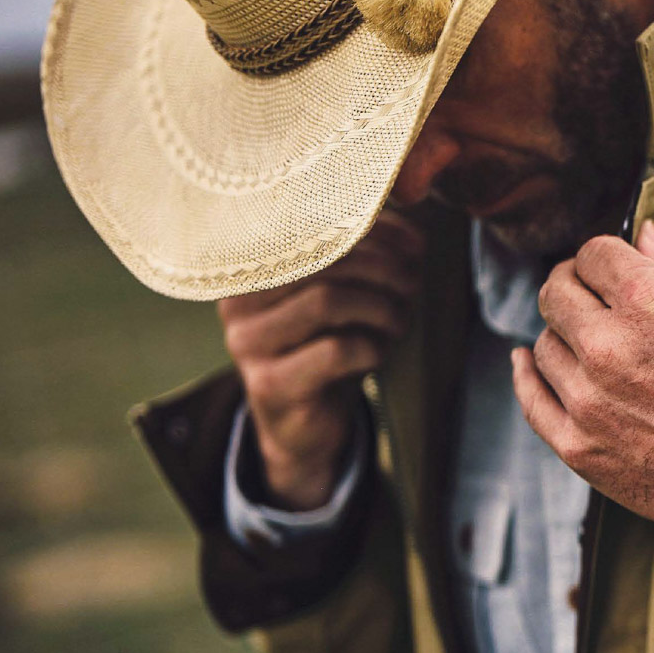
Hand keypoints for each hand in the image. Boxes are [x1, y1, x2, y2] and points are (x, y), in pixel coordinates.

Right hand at [216, 209, 426, 509]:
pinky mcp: (270, 385)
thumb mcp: (349, 295)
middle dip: (383, 270)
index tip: (415, 246)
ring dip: (380, 308)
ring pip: (327, 301)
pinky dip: (371, 347)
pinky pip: (335, 350)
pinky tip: (377, 353)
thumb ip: (372, 258)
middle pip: (323, 260)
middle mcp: (238, 300)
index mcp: (253, 266)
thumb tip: (413, 235)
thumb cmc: (327, 348)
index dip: (372, 230)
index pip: (313, 226)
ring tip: (398, 322)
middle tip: (412, 287)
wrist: (303, 425)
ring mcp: (248, 344)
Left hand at [511, 220, 653, 532]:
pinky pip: (531, 398)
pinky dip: (527, 375)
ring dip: (564, 338)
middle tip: (588, 298)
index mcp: (649, 301)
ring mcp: (588, 398)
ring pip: (544, 344)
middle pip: (555, 292)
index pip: (591, 253)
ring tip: (591, 347)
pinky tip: (531, 362)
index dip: (601, 258)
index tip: (606, 271)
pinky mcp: (577, 444)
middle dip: (573, 287)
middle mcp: (609, 346)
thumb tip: (641, 234)